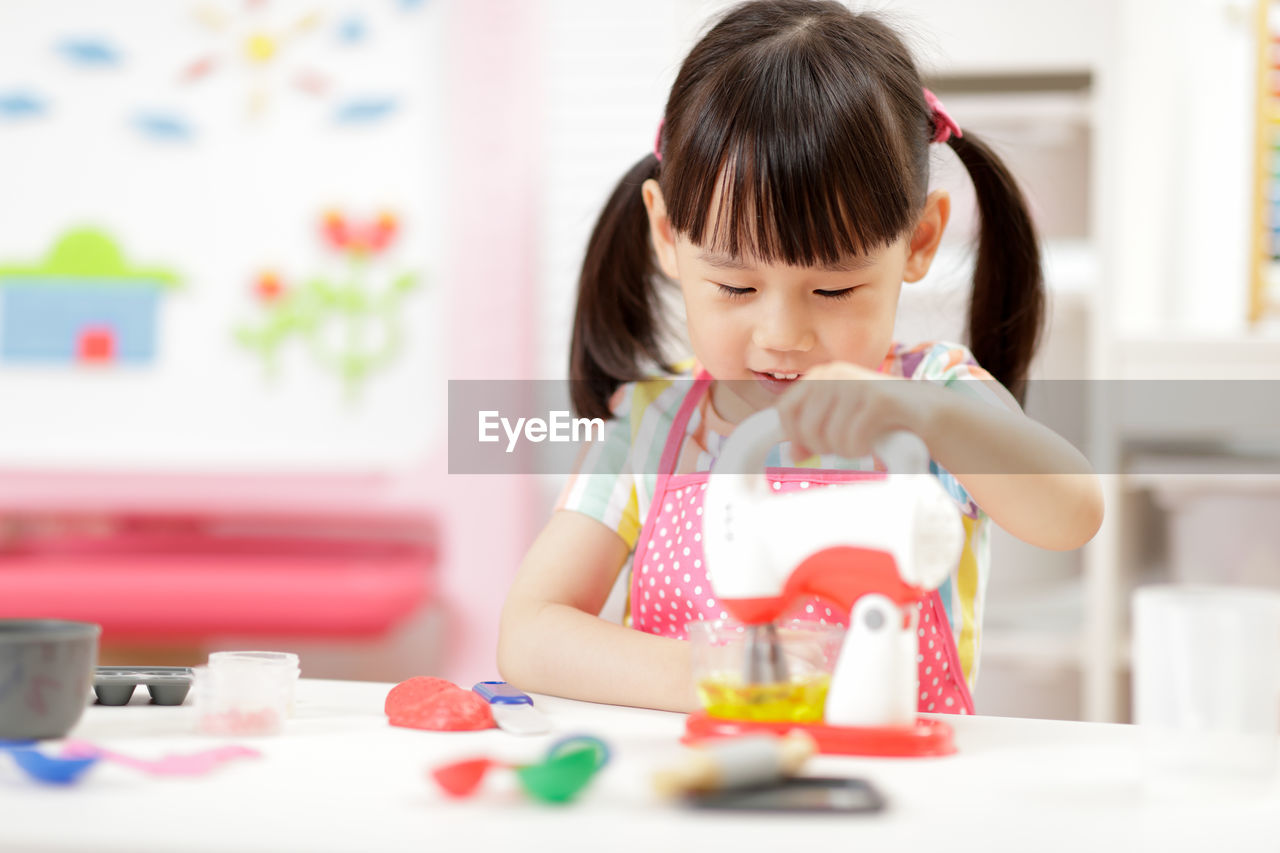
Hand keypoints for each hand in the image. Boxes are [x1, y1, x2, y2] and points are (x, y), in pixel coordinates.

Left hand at [776, 362, 938, 460]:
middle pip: (804, 426)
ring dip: (844, 451)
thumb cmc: (881, 418)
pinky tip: (871, 444)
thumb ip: (815, 432)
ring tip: (861, 443)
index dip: (794, 435)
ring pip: (829, 437)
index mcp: (821, 375)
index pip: (785, 409)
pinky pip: (852, 439)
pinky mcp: (880, 399)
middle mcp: (836, 373)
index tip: (809, 449)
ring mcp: (858, 384)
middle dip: (820, 447)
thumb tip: (792, 455)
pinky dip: (860, 449)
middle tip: (841, 447)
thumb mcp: (842, 419)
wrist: (929, 411)